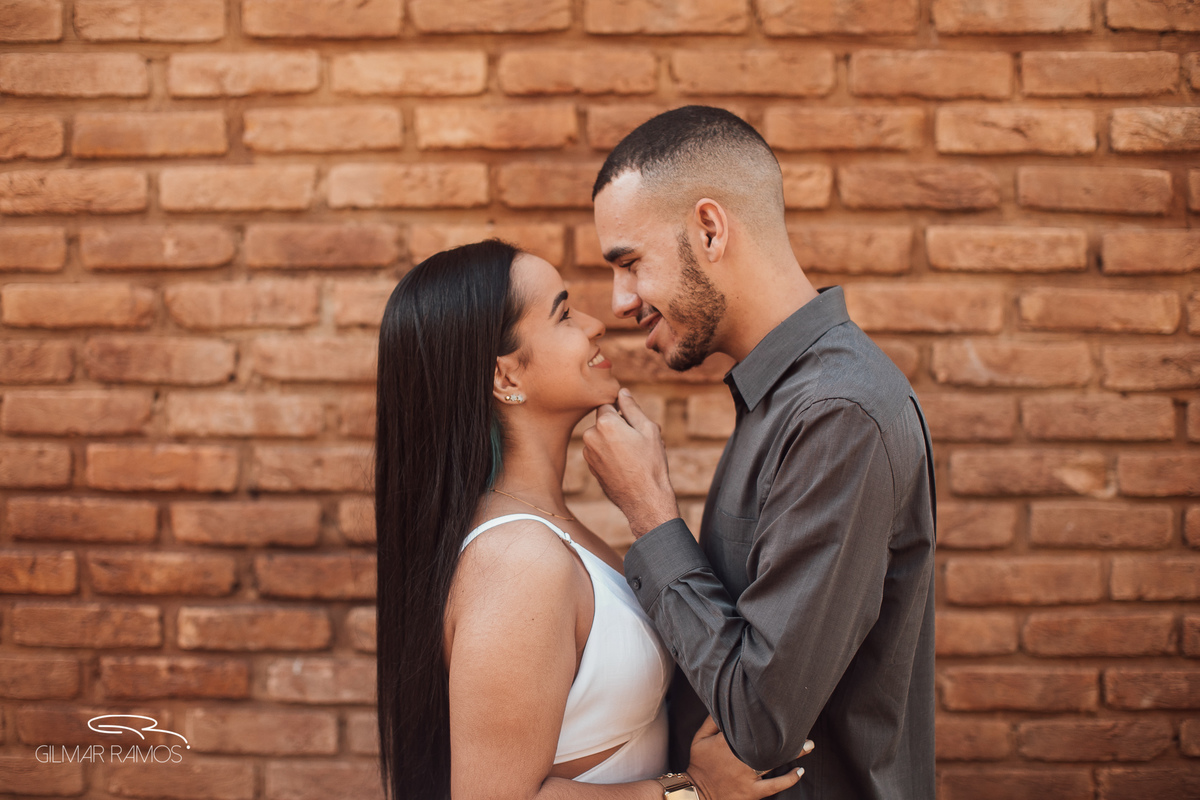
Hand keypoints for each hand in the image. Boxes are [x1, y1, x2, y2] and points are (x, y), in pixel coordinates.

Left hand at [581, 389, 679, 537]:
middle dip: (620, 426)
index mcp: (604, 423)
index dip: (622, 410)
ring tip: (637, 454)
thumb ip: (632, 407)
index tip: (633, 420)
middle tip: (641, 439)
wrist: (644, 499)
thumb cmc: (650, 463)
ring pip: (603, 437)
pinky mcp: (590, 467)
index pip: (608, 404)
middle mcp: (590, 436)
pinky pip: (601, 452)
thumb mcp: (648, 429)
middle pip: (605, 421)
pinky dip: (611, 453)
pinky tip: (628, 464)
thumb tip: (622, 391)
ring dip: (616, 440)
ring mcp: (588, 453)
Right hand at [686, 717, 810, 799]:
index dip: (765, 720)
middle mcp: (739, 759)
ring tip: (808, 745)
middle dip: (786, 735)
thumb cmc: (699, 763)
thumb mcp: (699, 739)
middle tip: (802, 727)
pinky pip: (774, 786)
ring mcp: (747, 777)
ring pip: (774, 762)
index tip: (779, 712)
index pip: (748, 728)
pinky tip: (799, 771)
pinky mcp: (752, 792)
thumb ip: (711, 722)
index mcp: (726, 743)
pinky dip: (788, 779)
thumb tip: (724, 705)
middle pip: (766, 744)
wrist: (696, 793)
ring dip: (793, 754)